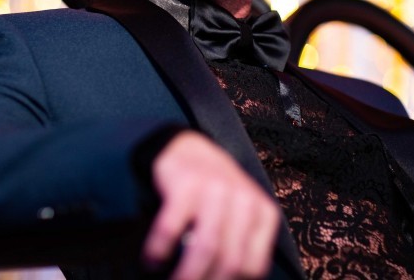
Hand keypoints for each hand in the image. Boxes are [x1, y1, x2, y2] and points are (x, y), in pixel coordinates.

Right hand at [142, 131, 279, 278]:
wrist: (187, 147)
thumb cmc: (213, 190)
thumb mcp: (238, 214)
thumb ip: (239, 245)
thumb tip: (224, 279)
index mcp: (262, 212)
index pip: (253, 266)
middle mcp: (243, 199)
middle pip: (230, 261)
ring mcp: (214, 189)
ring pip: (205, 248)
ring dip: (186, 275)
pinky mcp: (186, 184)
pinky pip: (171, 228)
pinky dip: (159, 250)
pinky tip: (152, 260)